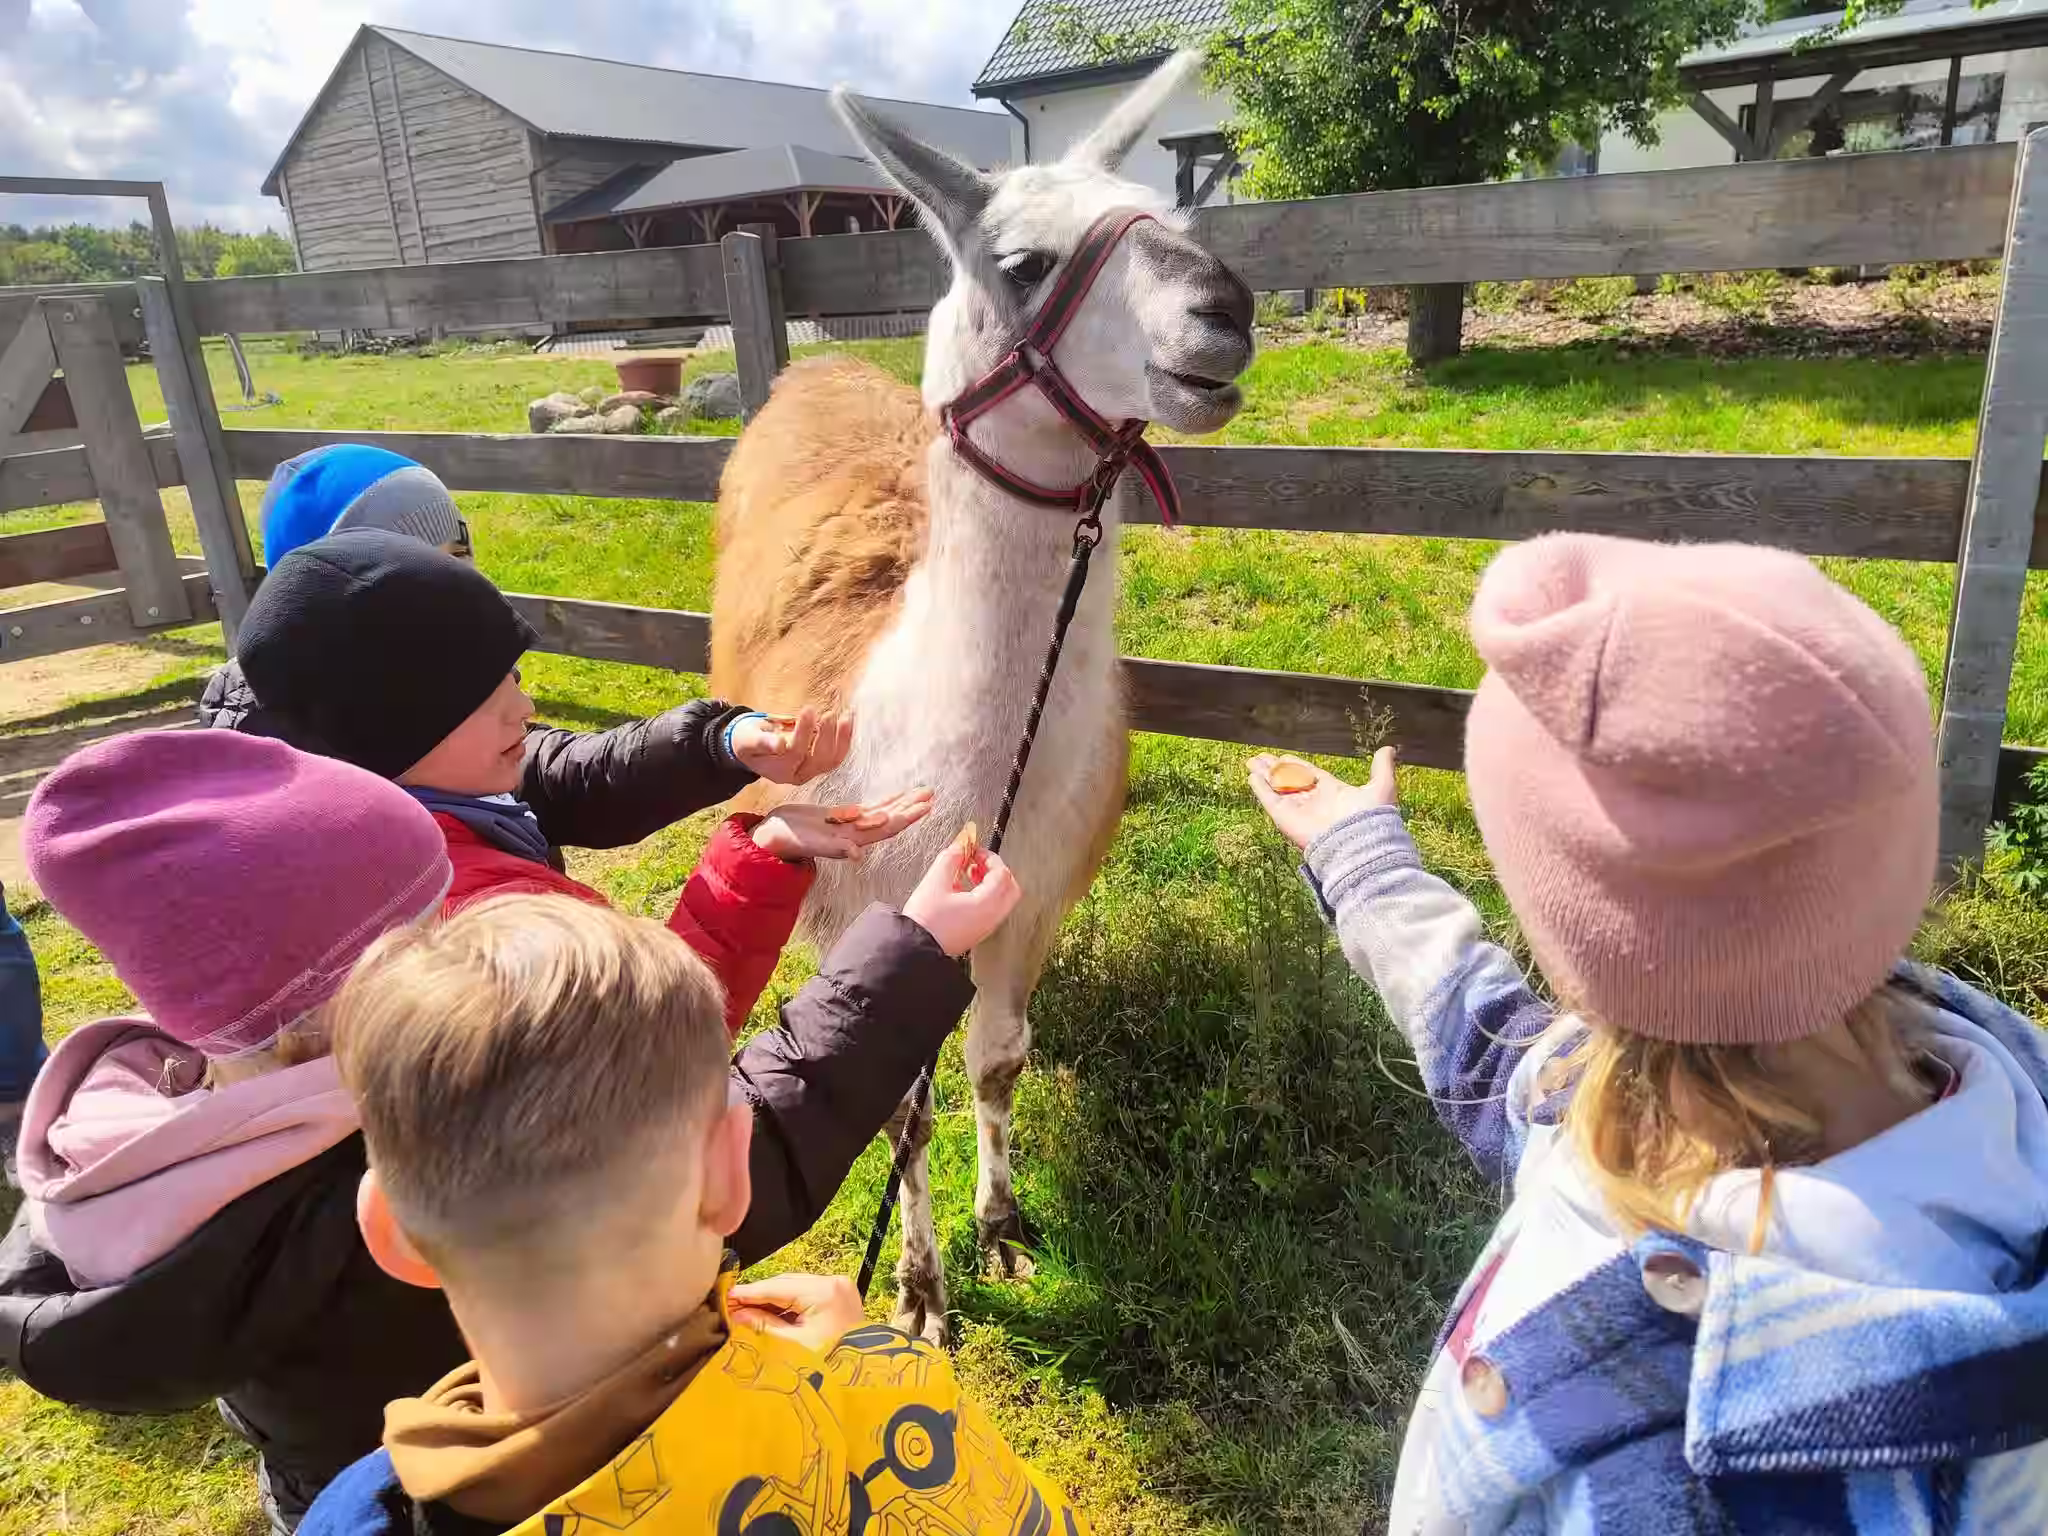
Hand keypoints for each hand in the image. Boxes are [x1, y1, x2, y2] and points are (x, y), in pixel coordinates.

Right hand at [728, 1273, 865, 1354]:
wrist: (866, 1379)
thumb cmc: (832, 1365)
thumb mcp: (794, 1346)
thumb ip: (764, 1327)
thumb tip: (736, 1315)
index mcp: (824, 1291)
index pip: (777, 1287)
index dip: (748, 1292)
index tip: (726, 1296)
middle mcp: (833, 1282)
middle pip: (785, 1283)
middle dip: (758, 1295)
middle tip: (732, 1305)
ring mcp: (839, 1287)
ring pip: (794, 1288)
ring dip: (771, 1300)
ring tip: (746, 1311)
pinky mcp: (839, 1296)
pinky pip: (806, 1295)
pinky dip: (787, 1304)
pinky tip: (769, 1314)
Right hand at [732, 708, 852, 784]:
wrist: (751, 745)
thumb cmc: (748, 740)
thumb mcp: (748, 739)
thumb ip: (762, 742)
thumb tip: (779, 744)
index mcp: (778, 771)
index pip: (795, 753)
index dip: (803, 732)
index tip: (808, 710)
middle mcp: (797, 775)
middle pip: (818, 760)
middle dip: (826, 736)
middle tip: (828, 714)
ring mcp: (810, 770)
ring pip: (831, 760)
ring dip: (842, 739)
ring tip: (846, 717)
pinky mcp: (819, 762)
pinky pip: (836, 754)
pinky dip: (844, 739)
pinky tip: (848, 721)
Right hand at [749, 788, 933, 862]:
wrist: (772, 836)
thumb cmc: (788, 841)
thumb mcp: (810, 842)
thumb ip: (834, 849)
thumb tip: (857, 855)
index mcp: (852, 840)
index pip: (886, 828)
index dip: (907, 817)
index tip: (925, 807)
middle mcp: (856, 834)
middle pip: (890, 818)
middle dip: (911, 806)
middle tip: (931, 792)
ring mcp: (850, 825)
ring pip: (882, 812)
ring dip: (902, 802)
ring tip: (922, 791)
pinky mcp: (841, 816)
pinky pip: (869, 808)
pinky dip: (884, 801)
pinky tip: (896, 795)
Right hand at [902, 836, 1021, 956]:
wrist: (914, 948)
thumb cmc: (925, 921)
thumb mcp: (935, 881)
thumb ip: (951, 859)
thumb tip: (960, 847)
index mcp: (986, 904)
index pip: (1001, 873)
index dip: (989, 857)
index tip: (974, 851)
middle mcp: (991, 917)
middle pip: (1009, 887)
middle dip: (995, 870)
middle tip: (978, 861)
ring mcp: (985, 927)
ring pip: (1002, 899)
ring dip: (990, 882)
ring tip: (969, 873)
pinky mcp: (977, 932)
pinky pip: (991, 910)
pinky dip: (985, 896)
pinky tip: (963, 890)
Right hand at [1247, 747, 1398, 851]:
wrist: (1358, 846)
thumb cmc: (1371, 818)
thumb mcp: (1381, 786)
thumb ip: (1381, 767)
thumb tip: (1389, 748)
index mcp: (1332, 792)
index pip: (1309, 775)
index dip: (1296, 766)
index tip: (1284, 757)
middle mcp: (1314, 801)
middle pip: (1289, 780)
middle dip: (1275, 769)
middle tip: (1260, 757)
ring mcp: (1299, 810)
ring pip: (1277, 788)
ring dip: (1264, 775)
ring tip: (1251, 762)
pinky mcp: (1286, 819)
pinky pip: (1271, 802)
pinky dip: (1261, 790)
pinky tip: (1252, 777)